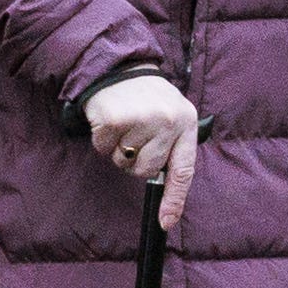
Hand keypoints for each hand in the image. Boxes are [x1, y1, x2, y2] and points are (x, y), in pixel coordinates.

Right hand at [84, 72, 206, 232]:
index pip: (183, 170)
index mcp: (186, 123)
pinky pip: (103, 148)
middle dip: (135, 160)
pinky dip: (101, 139)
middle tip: (134, 134)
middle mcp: (167, 122)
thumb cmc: (146, 97)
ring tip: (123, 123)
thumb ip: (172, 146)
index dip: (174, 199)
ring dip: (117, 147)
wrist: (119, 66)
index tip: (166, 222)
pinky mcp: (114, 119)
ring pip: (123, 161)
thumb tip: (163, 185)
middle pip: (146, 169)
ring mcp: (141, 120)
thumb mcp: (171, 114)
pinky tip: (108, 120)